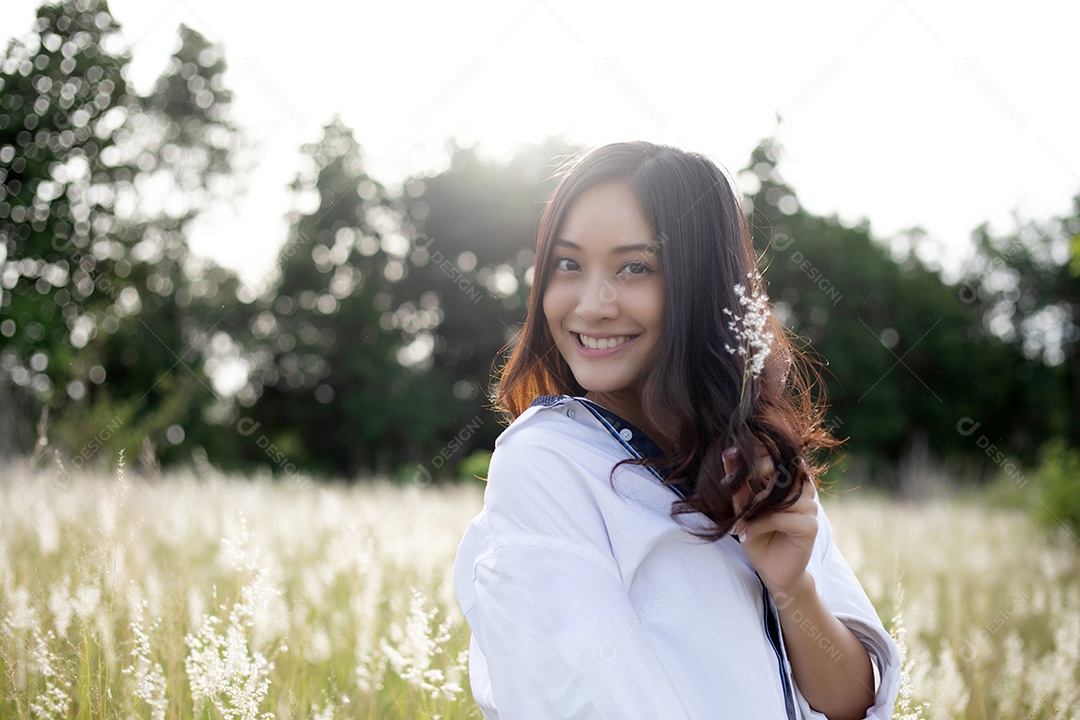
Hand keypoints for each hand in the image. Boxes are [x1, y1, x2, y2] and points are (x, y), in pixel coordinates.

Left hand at [725, 447, 817, 592]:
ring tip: (736, 521)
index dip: (756, 455)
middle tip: (727, 485)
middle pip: (780, 471)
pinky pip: (781, 517)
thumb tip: (729, 452)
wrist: (771, 569)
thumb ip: (739, 482)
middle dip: (751, 476)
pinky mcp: (810, 526)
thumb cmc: (758, 535)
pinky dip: (759, 524)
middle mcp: (804, 490)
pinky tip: (745, 534)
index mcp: (791, 481)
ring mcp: (810, 507)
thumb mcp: (744, 507)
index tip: (731, 454)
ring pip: (778, 496)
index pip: (778, 456)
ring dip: (752, 507)